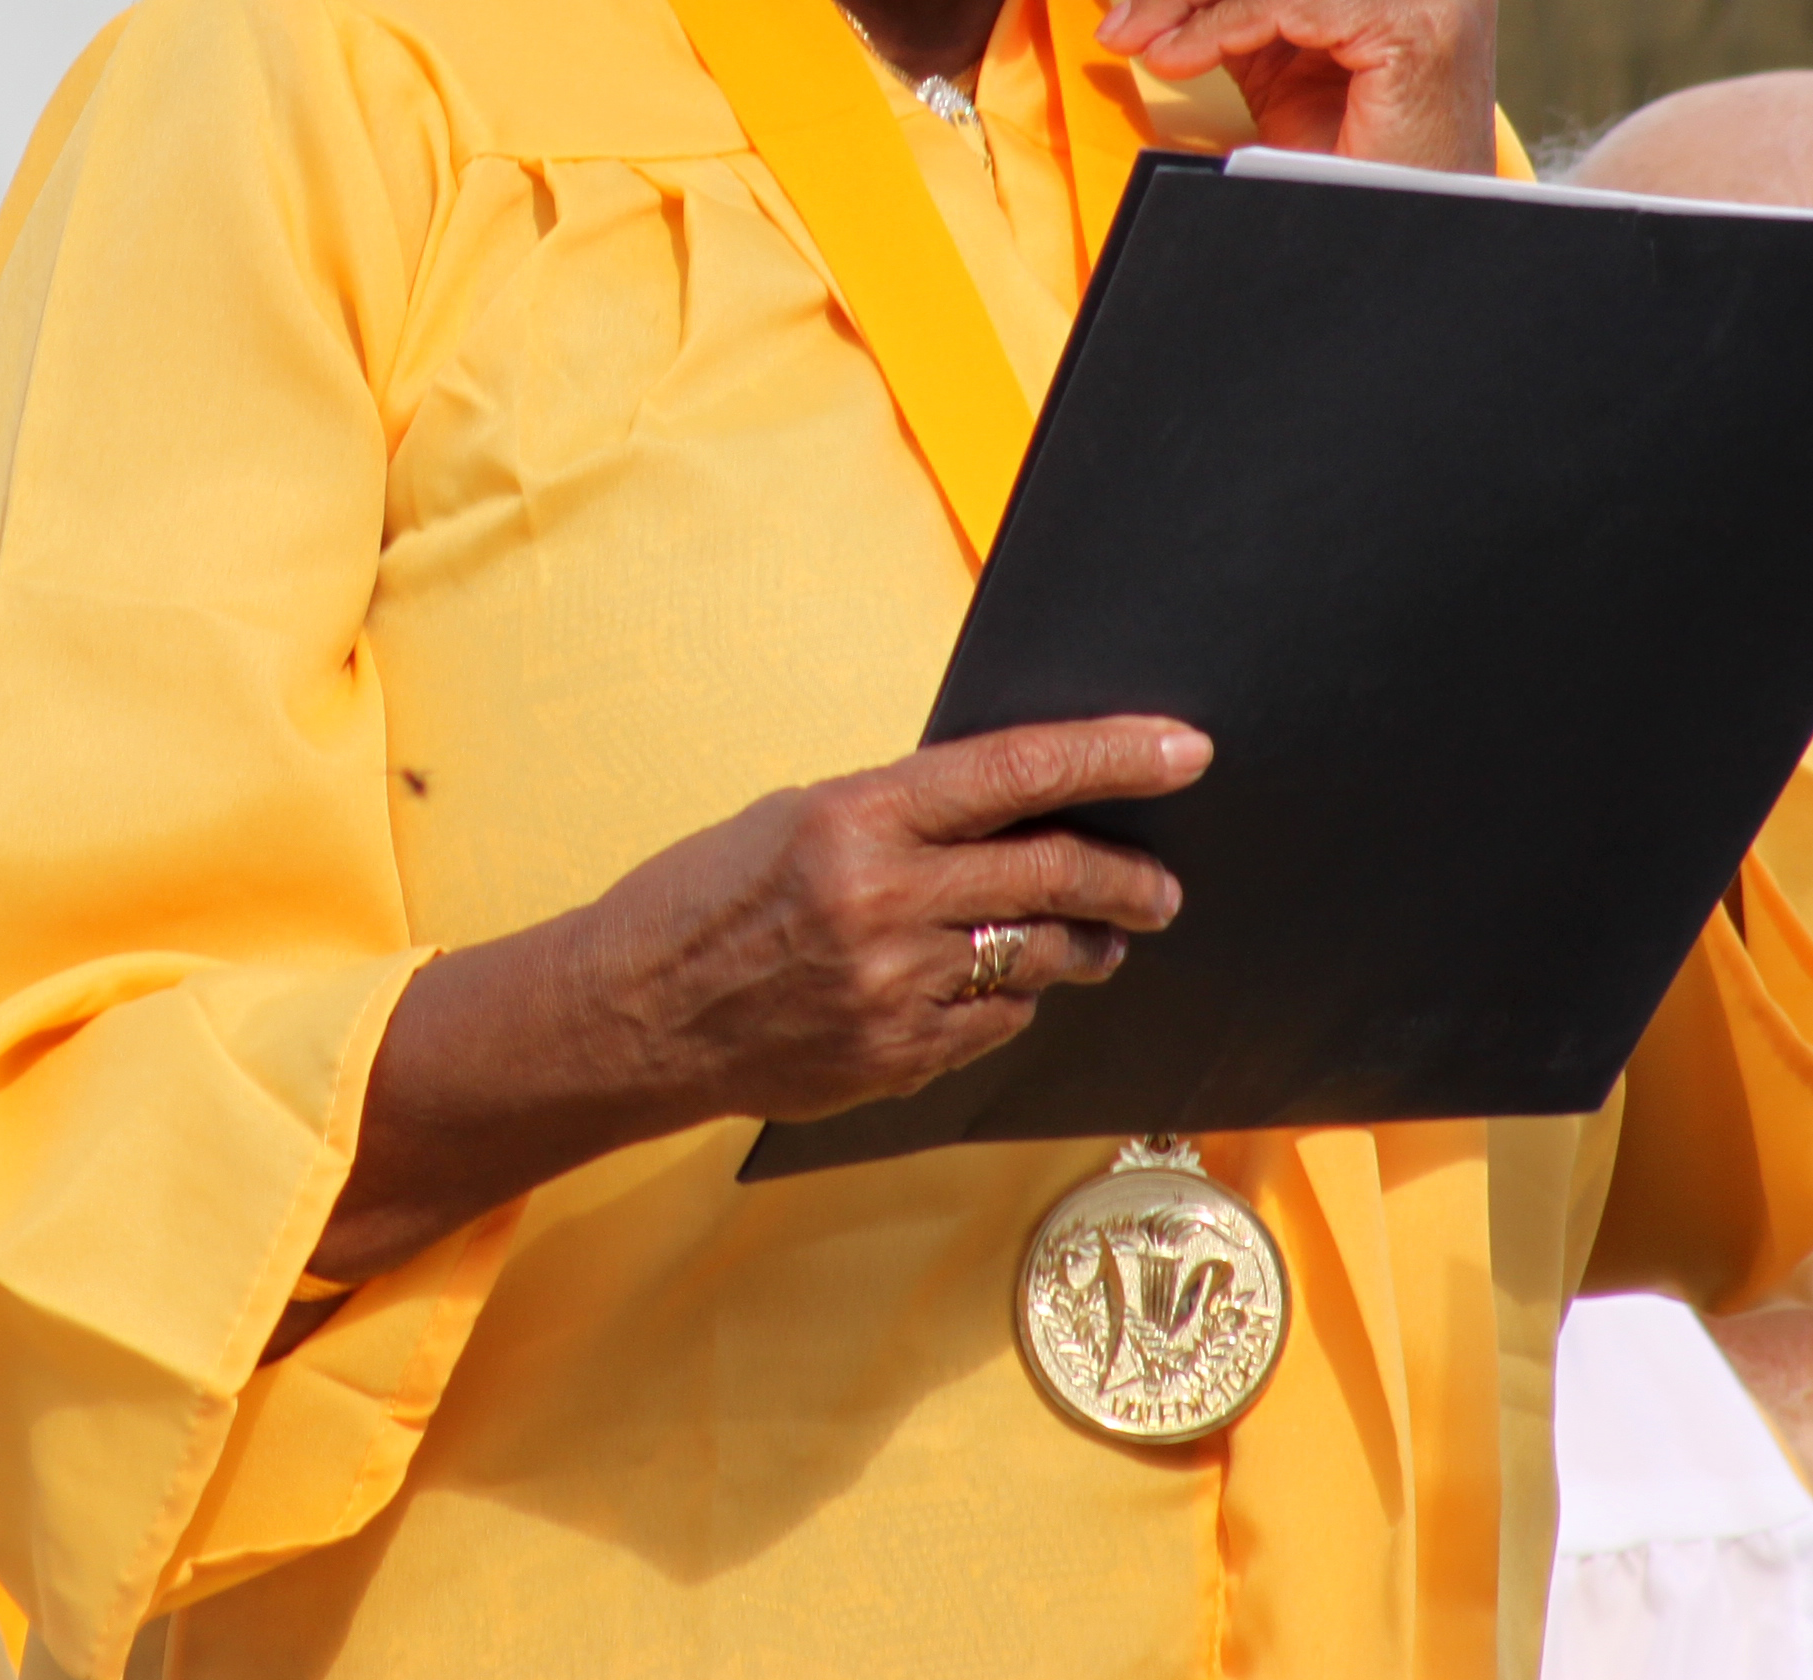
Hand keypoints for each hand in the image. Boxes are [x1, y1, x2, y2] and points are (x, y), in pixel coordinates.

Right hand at [305, 716, 1208, 1292]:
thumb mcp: (796, 816)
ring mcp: (895, 991)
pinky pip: (992, 1024)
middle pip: (1052, 877)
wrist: (628, 1015)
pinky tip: (991, 987)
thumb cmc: (701, 897)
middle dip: (1127, 878)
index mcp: (855, 819)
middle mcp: (884, 903)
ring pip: (1037, 959)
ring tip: (1099, 937)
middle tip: (1161, 884)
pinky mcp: (898, 1060)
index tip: (1184, 751)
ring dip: (1082, 944)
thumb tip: (1013, 813)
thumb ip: (902, 818)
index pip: (1016, 774)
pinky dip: (1007, 999)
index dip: (1112, 758)